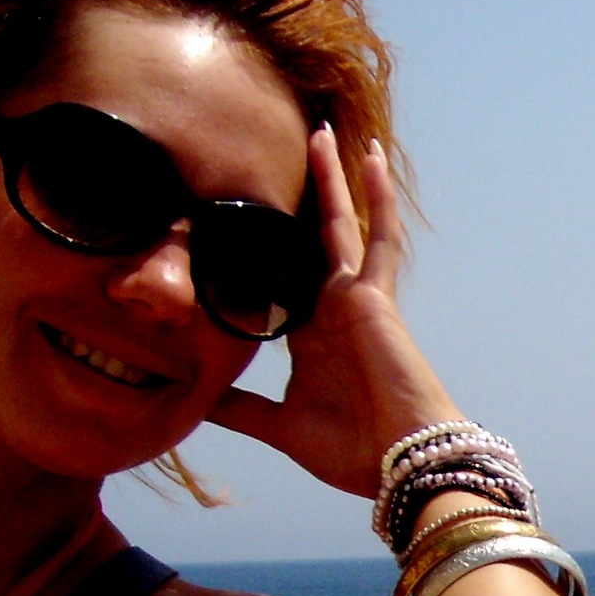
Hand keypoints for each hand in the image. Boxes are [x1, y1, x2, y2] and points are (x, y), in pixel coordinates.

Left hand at [207, 125, 459, 497]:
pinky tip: (368, 158)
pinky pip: (378, 237)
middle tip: (287, 152)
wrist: (398, 461)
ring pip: (341, 225)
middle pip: (309, 241)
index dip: (262, 250)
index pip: (281, 281)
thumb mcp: (279, 425)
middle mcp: (333, 310)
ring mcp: (357, 299)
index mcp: (311, 337)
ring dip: (333, 180)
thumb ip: (241, 407)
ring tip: (321, 134)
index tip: (234, 215)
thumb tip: (196, 403)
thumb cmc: (351, 449)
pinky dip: (375, 198)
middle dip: (299, 200)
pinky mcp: (376, 296)